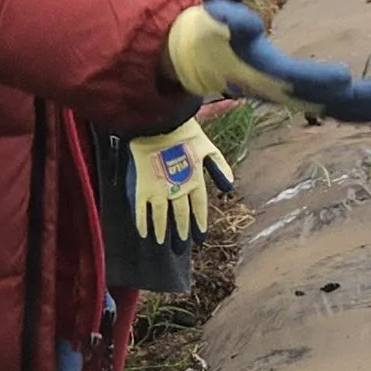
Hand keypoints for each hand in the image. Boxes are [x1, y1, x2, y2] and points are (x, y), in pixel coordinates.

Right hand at [128, 119, 232, 241]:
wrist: (159, 124)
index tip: (200, 237)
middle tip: (180, 247)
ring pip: (161, 216)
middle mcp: (178, 189)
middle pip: (180, 215)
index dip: (199, 222)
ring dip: (162, 231)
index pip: (199, 207)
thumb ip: (219, 167)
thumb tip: (229, 187)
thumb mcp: (208, 148)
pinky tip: (143, 233)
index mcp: (195, 180)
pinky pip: (141, 209)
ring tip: (161, 243)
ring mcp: (159, 189)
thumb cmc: (184, 132)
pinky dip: (142, 222)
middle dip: (181, 232)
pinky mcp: (142, 186)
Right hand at [164, 0, 370, 121]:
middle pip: (321, 98)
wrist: (197, 61)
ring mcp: (289, 96)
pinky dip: (356, 110)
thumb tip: (241, 19)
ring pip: (329, 107)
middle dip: (353, 99)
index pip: (294, 78)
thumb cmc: (207, 37)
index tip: (345, 76)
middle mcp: (278, 90)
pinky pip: (330, 106)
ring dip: (361, 109)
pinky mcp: (297, 94)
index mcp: (261, 72)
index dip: (318, 78)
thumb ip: (227, 20)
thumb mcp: (210, 24)